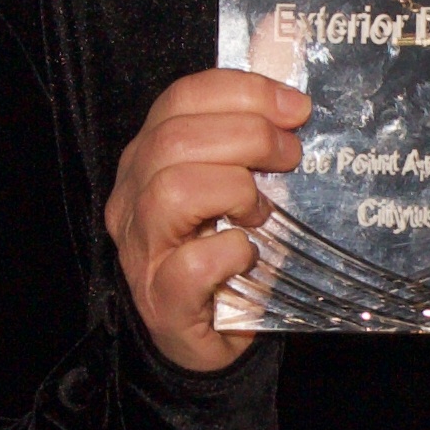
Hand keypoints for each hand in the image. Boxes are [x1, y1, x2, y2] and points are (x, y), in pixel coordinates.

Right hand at [107, 69, 306, 372]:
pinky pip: (191, 264)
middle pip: (175, 140)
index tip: (295, 107)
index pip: (180, 99)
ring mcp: (141, 251)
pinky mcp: (162, 300)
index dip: (242, 92)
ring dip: (235, 190)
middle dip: (249, 136)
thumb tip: (296, 107)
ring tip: (263, 209)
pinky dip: (231, 252)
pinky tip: (248, 254)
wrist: (209, 337)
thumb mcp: (236, 186)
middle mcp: (133, 198)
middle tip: (291, 156)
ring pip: (171, 191)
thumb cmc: (226, 253)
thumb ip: (250, 147)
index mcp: (148, 158)